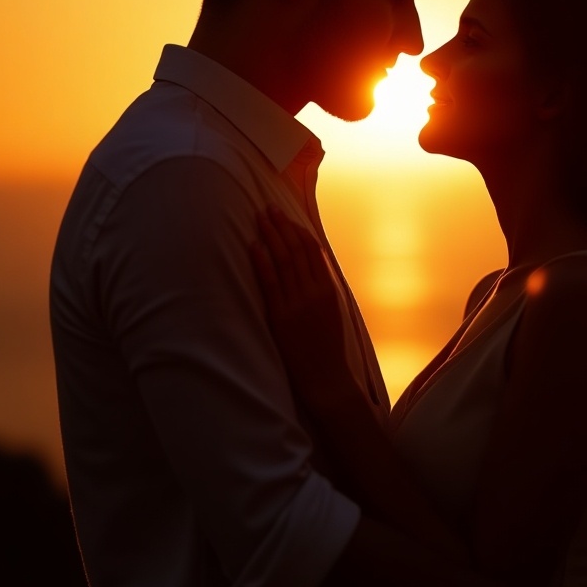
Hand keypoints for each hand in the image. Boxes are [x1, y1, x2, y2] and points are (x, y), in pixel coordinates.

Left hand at [250, 206, 354, 413]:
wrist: (326, 379)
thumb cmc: (327, 348)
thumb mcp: (331, 313)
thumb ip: (321, 289)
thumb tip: (309, 266)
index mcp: (328, 289)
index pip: (312, 251)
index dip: (297, 230)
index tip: (285, 215)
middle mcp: (314, 292)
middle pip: (296, 250)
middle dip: (281, 226)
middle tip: (267, 208)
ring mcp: (298, 303)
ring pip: (283, 261)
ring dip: (270, 237)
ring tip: (259, 219)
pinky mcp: (281, 317)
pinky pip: (271, 283)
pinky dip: (262, 262)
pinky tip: (255, 246)